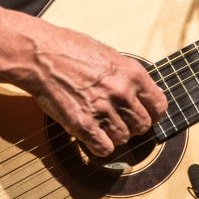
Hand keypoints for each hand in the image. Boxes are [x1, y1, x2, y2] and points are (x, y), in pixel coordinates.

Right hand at [0, 0, 167, 156]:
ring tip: (101, 123)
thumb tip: (141, 93)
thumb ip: (127, 75)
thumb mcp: (108, 54)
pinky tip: (92, 135)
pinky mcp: (83, 124)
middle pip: (144, 125)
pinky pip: (104, 149)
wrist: (40, 54)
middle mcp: (122, 92)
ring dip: (114, 135)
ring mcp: (103, 109)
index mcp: (132, 72)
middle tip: (119, 119)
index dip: (152, 112)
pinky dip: (99, 146)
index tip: (144, 114)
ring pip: (124, 138)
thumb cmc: (69, 49)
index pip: (159, 105)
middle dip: (133, 125)